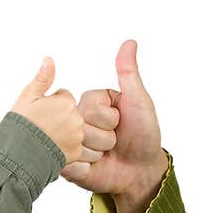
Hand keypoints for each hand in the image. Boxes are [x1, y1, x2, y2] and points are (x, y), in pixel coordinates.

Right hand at [11, 57, 83, 164]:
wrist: (17, 154)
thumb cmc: (20, 124)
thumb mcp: (28, 97)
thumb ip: (43, 78)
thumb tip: (49, 59)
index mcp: (66, 101)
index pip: (65, 97)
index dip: (52, 104)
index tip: (41, 113)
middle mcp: (76, 118)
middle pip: (72, 113)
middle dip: (61, 118)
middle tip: (44, 126)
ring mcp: (78, 136)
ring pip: (76, 130)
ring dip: (66, 133)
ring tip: (48, 138)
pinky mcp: (77, 152)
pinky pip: (78, 147)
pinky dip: (68, 148)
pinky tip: (54, 148)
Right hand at [62, 41, 168, 212]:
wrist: (142, 170)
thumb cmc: (143, 134)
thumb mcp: (139, 101)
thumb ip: (129, 73)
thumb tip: (130, 42)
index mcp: (92, 102)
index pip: (90, 105)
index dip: (109, 117)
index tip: (120, 122)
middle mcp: (78, 120)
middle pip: (81, 125)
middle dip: (104, 137)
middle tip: (114, 142)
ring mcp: (71, 142)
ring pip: (76, 145)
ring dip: (97, 154)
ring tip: (106, 155)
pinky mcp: (68, 165)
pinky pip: (71, 164)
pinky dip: (87, 168)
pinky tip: (96, 167)